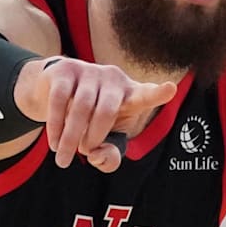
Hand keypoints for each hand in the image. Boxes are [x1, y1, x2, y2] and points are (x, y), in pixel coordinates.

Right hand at [15, 57, 177, 171]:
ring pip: (81, 106)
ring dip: (71, 136)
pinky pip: (60, 100)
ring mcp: (90, 71)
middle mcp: (113, 79)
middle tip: (84, 153)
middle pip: (106, 110)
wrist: (55, 89)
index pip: (146, 95)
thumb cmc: (90, 120)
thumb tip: (97, 156)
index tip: (171, 88)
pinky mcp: (66, 69)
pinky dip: (55, 124)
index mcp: (130, 95)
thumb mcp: (104, 141)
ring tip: (63, 157)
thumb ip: (109, 157)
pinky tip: (54, 141)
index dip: (158, 93)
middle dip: (93, 137)